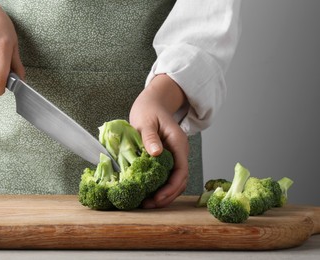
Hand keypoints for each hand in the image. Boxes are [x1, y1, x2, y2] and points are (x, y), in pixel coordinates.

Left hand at [130, 74, 188, 208]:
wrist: (153, 102)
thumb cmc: (149, 110)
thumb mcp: (146, 122)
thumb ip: (150, 137)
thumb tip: (156, 154)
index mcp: (178, 143)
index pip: (181, 171)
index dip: (171, 187)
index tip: (157, 198)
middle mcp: (179, 152)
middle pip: (180, 180)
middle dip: (167, 195)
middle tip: (149, 205)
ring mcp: (174, 156)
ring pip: (175, 180)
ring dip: (164, 194)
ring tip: (146, 203)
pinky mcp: (166, 158)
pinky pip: (167, 176)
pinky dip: (160, 187)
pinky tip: (147, 192)